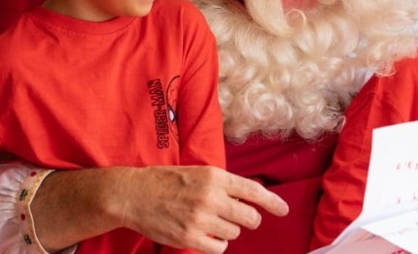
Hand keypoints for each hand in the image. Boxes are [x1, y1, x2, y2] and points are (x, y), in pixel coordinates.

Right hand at [31, 165, 287, 253]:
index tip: (283, 211)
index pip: (253, 191)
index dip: (272, 203)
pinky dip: (216, 244)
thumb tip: (247, 197)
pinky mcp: (190, 236)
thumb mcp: (197, 172)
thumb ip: (222, 183)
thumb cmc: (165, 181)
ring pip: (234, 233)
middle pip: (249, 217)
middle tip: (240, 220)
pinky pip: (219, 248)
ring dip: (227, 230)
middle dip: (248, 220)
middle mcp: (212, 197)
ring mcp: (201, 218)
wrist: (134, 194)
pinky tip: (206, 235)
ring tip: (210, 221)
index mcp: (215, 176)